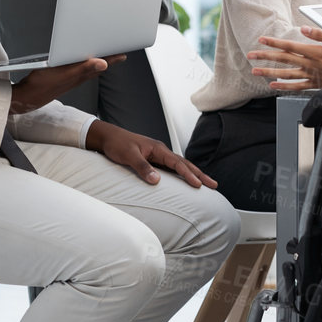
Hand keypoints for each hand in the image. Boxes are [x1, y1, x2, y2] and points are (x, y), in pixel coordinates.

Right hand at [9, 55, 122, 114]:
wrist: (26, 97)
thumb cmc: (42, 85)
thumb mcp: (64, 74)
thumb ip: (83, 68)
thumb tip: (103, 63)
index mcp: (79, 75)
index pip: (100, 65)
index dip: (112, 59)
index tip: (123, 54)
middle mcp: (76, 77)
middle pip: (96, 67)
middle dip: (108, 59)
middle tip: (118, 54)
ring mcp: (68, 79)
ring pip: (86, 69)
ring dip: (95, 62)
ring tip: (103, 57)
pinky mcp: (59, 79)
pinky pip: (76, 70)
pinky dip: (82, 65)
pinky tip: (79, 63)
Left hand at [86, 120, 216, 187]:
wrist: (107, 137)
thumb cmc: (117, 144)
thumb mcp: (129, 156)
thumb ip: (142, 167)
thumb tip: (156, 180)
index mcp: (158, 149)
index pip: (178, 163)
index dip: (189, 175)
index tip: (198, 185)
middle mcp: (161, 151)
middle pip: (184, 164)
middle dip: (199, 174)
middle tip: (213, 185)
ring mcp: (158, 155)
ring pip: (179, 166)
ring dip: (192, 174)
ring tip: (205, 183)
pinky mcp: (153, 160)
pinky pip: (171, 168)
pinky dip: (181, 174)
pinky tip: (185, 181)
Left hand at [248, 26, 321, 92]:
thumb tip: (304, 30)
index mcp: (316, 53)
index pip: (290, 46)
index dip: (274, 42)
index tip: (261, 40)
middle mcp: (311, 65)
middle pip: (283, 59)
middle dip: (265, 57)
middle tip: (251, 55)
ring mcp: (312, 76)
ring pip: (285, 74)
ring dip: (268, 72)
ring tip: (255, 71)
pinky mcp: (315, 84)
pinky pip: (295, 86)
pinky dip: (283, 86)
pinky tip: (273, 86)